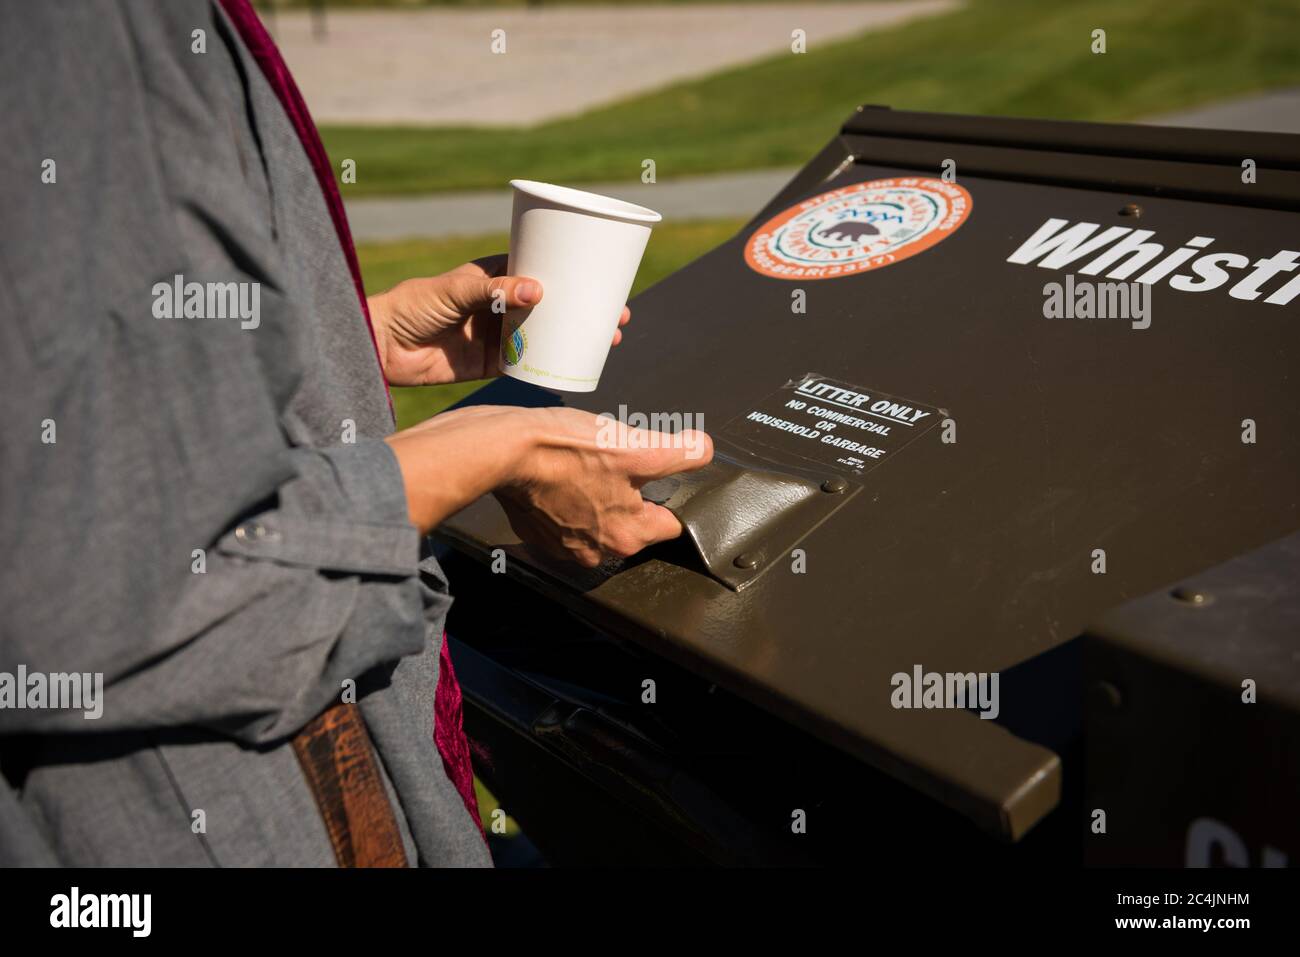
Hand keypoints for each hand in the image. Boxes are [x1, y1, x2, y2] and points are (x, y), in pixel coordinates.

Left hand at [369, 255, 631, 386]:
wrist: (382, 347)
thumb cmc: (412, 305)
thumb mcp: (455, 290)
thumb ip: (493, 290)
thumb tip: (538, 291)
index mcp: (496, 275)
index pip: (544, 269)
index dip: (575, 274)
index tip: (604, 279)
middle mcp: (503, 304)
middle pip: (556, 304)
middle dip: (588, 308)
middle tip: (619, 316)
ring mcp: (501, 334)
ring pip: (550, 334)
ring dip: (579, 337)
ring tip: (609, 340)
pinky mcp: (493, 364)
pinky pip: (531, 364)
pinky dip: (554, 365)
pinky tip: (579, 366)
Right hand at [385, 406, 712, 569]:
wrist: (501, 450)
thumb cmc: (565, 447)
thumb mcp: (634, 444)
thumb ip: (678, 452)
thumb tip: (704, 450)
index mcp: (627, 536)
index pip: (669, 524)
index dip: (671, 496)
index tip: (664, 478)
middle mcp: (597, 552)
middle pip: (632, 523)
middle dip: (630, 495)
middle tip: (617, 463)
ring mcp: (563, 546)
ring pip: (597, 520)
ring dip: (597, 497)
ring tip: (586, 467)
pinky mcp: (537, 533)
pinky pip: (564, 518)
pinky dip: (566, 499)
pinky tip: (561, 474)